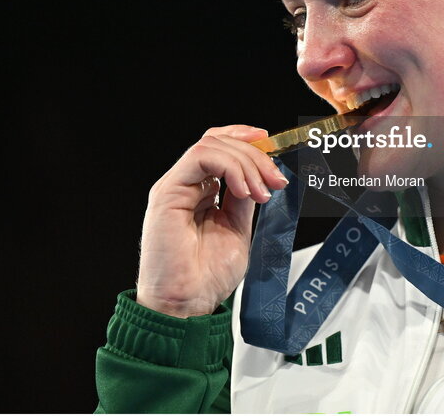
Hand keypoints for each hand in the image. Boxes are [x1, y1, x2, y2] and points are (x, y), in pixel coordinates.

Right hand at [135, 125, 287, 317]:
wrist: (186, 304)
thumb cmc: (206, 278)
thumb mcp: (237, 229)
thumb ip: (243, 200)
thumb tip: (260, 176)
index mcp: (199, 192)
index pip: (219, 147)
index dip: (245, 139)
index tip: (272, 144)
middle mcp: (185, 185)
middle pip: (218, 142)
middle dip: (255, 155)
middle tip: (276, 180)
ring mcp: (174, 187)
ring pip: (211, 145)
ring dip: (246, 163)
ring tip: (262, 192)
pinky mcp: (167, 192)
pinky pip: (200, 157)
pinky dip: (230, 167)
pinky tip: (245, 192)